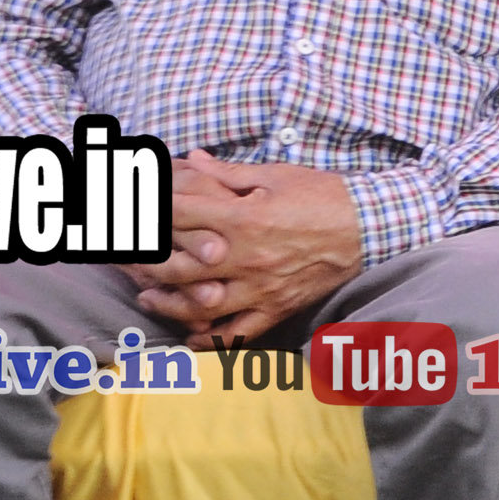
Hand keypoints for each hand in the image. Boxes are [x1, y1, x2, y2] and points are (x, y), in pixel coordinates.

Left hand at [129, 158, 364, 343]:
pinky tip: (190, 335)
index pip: (178, 217)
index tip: (129, 212)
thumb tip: (188, 160)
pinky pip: (237, 333)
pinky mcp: (277, 308)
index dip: (147, 212)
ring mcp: (261, 288)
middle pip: (178, 266)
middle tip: (126, 260)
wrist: (372, 227)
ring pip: (199, 305)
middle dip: (144, 263)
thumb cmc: (324, 197)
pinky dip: (209, 339)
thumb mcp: (275, 176)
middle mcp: (247, 258)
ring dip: (166, 303)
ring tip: (147, 298)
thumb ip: (226, 174)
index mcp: (244, 219)